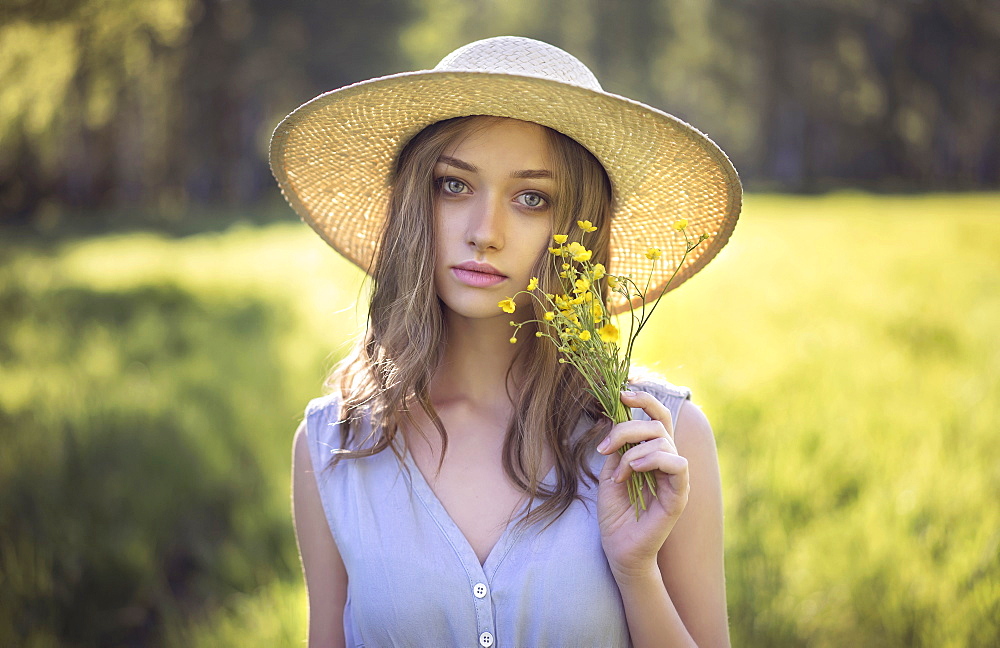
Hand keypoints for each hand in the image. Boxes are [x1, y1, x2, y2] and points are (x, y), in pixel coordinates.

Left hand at [597, 390, 689, 583]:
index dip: (644, 399)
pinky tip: (633, 471)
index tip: (622, 393)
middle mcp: (668, 461)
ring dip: (633, 450)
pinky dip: (652, 460)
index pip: (658, 416)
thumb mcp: (609, 470)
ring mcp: (676, 477)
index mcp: (653, 453)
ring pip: (663, 440)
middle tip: (604, 447)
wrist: (619, 548)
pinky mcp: (679, 494)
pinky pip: (677, 464)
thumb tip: (612, 414)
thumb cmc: (614, 512)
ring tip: (619, 471)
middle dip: (627, 428)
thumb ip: (616, 445)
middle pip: (657, 424)